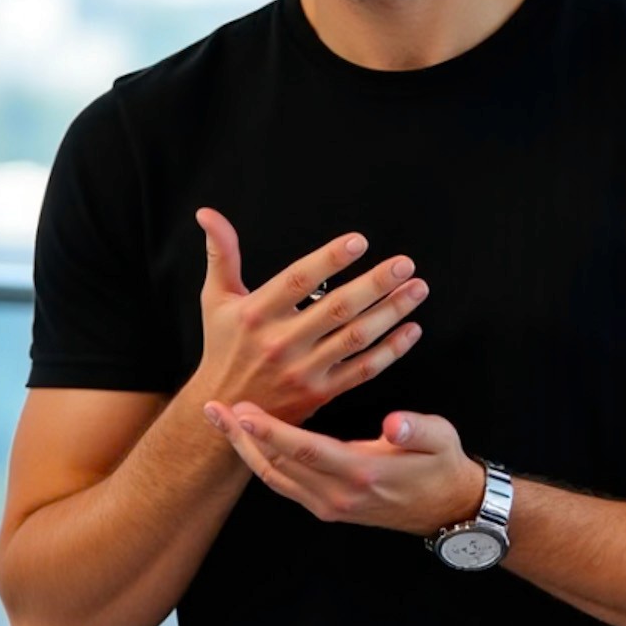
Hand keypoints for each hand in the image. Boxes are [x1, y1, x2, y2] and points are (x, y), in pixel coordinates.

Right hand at [191, 208, 427, 426]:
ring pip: (356, 338)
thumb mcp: (215, 300)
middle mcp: (281, 342)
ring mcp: (304, 371)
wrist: (228, 412)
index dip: (329, 259)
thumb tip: (208, 213)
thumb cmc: (223, 348)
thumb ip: (221, 254)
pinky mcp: (321, 393)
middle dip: (375, 284)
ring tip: (417, 289)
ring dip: (391, 312)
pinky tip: (412, 329)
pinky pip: (362, 371)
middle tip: (404, 264)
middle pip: (336, 309)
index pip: (297, 281)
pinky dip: (391, 351)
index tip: (359, 242)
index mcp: (256, 314)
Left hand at [201, 401, 483, 535]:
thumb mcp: (440, 439)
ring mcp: (329, 505)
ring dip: (245, 450)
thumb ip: (417, 428)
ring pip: (275, 478)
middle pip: (277, 466)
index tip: (243, 410)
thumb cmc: (442, 464)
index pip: (306, 451)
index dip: (271, 431)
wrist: (449, 508)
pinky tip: (248, 440)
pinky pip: (285, 484)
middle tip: (213, 408)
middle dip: (242, 437)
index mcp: (362, 473)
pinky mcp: (327, 506)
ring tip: (220, 421)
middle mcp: (338, 495)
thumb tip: (395, 422)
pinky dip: (262, 461)